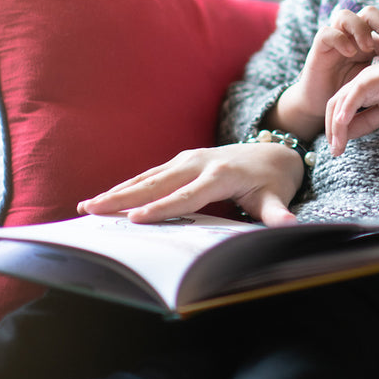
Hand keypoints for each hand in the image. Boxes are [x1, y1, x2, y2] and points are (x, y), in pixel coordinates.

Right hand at [76, 142, 303, 225]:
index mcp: (220, 175)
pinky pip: (151, 174)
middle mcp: (199, 162)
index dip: (163, 207)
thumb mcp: (277, 197)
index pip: (188, 196)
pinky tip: (107, 197)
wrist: (274, 153)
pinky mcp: (181, 160)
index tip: (137, 218)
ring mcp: (188, 159)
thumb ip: (278, 213)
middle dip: (124, 197)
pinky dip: (128, 186)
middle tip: (93, 210)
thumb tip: (290, 226)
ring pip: (149, 176)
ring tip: (88, 205)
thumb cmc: (273, 180)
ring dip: (118, 190)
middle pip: (158, 182)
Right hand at [273, 6, 378, 137]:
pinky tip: (350, 53)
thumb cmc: (351, 92)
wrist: (324, 107)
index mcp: (367, 39)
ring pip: (345, 16)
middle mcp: (351, 35)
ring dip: (359, 29)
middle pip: (367, 13)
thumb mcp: (373, 78)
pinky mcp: (318, 48)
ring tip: (368, 48)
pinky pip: (326, 33)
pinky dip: (339, 39)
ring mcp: (334, 39)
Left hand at [323, 50, 378, 154]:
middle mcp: (360, 82)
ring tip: (338, 146)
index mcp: (362, 89)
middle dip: (331, 130)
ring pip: (340, 102)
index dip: (335, 129)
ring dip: (336, 126)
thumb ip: (367, 122)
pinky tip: (342, 125)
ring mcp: (366, 78)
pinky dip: (346, 110)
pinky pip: (354, 95)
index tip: (337, 149)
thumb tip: (347, 135)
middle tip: (336, 151)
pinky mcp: (374, 77)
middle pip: (334, 105)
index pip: (339, 109)